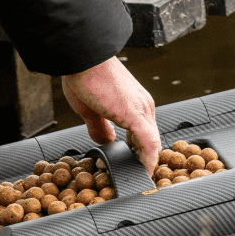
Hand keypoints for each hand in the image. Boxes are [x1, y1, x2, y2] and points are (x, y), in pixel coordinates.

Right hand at [62, 56, 160, 173]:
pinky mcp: (135, 114)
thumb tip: (105, 141)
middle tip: (138, 179)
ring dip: (147, 164)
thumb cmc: (84, 75)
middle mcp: (143, 106)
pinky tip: (143, 172)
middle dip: (144, 162)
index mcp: (134, 104)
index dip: (140, 153)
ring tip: (140, 180)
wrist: (82, 55)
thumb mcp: (90, 108)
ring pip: (152, 143)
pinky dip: (148, 159)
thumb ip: (99, 127)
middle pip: (150, 141)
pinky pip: (148, 143)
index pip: (143, 134)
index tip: (133, 168)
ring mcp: (142, 110)